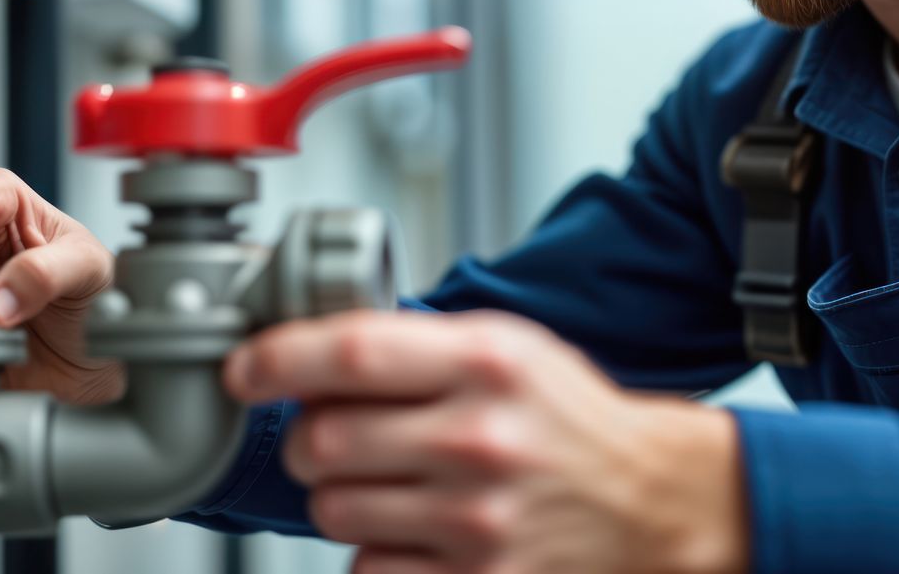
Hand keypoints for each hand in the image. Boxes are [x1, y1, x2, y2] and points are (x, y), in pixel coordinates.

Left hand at [226, 309, 748, 573]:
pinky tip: (418, 530)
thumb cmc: (570, 420)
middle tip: (339, 437)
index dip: (276, 360)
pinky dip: (378, 553)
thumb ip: (416, 347)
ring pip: (335, 511)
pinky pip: (369, 570)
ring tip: (392, 484)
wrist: (654, 502)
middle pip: (324, 442)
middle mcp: (480, 438)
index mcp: (486, 362)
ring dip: (342, 498)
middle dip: (313, 442)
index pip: (348, 353)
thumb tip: (305, 353)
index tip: (244, 370)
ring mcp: (478, 520)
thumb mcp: (508, 349)